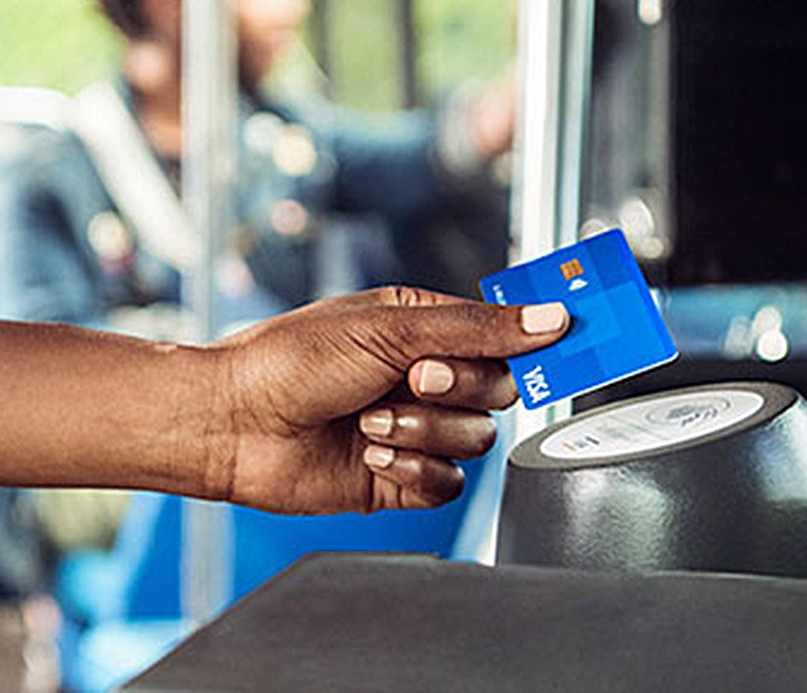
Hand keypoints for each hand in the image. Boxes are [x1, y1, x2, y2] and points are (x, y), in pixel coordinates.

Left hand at [207, 287, 568, 514]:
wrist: (233, 424)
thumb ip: (477, 328)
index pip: (506, 333)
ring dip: (423, 432)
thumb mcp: (389, 327)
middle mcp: (423, 378)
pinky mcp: (398, 481)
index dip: (537, 339)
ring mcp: (413, 430)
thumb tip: (549, 319)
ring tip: (368, 421)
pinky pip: (447, 486)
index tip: (573, 339)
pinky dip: (413, 472)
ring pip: (475, 441)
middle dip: (457, 389)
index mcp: (424, 328)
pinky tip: (370, 456)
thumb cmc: (290, 361)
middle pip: (501, 391)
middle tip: (409, 379)